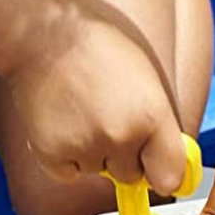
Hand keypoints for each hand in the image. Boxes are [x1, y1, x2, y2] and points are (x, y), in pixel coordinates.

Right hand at [5, 4, 187, 193]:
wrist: (44, 36)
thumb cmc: (96, 49)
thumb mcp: (147, 80)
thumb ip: (161, 126)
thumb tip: (170, 167)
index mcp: (151, 116)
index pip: (170, 178)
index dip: (162, 173)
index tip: (155, 168)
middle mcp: (121, 137)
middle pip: (131, 176)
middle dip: (123, 157)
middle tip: (106, 119)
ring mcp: (85, 148)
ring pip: (97, 171)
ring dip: (91, 153)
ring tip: (80, 112)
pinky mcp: (52, 155)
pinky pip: (67, 173)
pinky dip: (64, 156)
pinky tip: (62, 123)